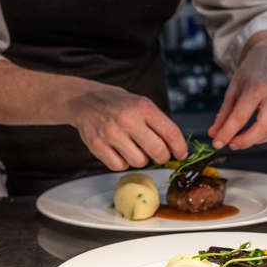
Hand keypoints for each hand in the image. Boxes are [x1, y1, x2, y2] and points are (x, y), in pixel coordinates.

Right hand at [67, 82, 187, 170]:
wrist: (84, 100)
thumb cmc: (119, 105)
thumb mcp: (142, 104)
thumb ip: (159, 124)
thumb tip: (176, 149)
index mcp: (143, 107)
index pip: (171, 133)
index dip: (180, 148)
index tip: (182, 154)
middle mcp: (128, 119)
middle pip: (158, 151)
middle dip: (163, 157)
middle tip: (160, 155)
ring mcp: (111, 133)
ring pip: (139, 162)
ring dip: (141, 159)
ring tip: (135, 148)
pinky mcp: (97, 145)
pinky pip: (119, 166)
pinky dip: (123, 162)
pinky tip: (120, 151)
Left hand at [208, 41, 266, 150]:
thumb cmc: (252, 71)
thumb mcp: (233, 88)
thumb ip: (224, 113)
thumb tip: (214, 134)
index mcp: (258, 87)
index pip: (241, 116)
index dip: (227, 133)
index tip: (217, 143)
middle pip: (261, 128)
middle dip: (244, 141)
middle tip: (231, 144)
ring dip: (254, 140)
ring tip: (240, 138)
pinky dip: (263, 136)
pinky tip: (253, 133)